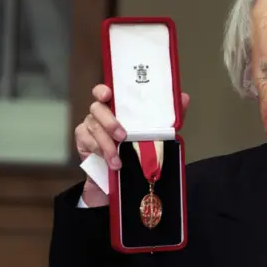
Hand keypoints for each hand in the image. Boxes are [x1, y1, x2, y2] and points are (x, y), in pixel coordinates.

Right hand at [75, 84, 189, 205]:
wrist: (127, 176)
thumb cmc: (141, 147)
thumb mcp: (158, 132)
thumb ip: (168, 116)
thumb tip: (183, 98)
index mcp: (117, 106)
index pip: (104, 91)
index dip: (103, 91)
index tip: (108, 95)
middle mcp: (101, 113)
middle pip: (96, 108)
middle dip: (109, 122)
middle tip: (123, 136)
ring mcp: (90, 126)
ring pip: (92, 128)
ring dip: (106, 144)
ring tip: (118, 159)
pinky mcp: (83, 142)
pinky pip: (86, 142)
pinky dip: (99, 152)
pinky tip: (111, 162)